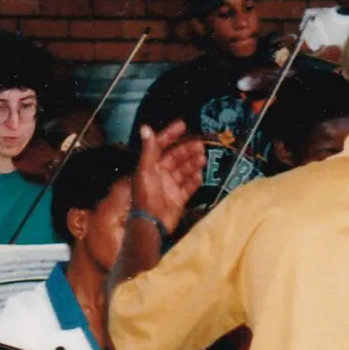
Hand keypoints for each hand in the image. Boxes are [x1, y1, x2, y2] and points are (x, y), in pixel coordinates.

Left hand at [132, 121, 204, 235]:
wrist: (152, 224)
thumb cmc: (146, 197)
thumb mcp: (146, 170)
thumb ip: (149, 149)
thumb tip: (146, 128)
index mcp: (150, 166)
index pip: (161, 145)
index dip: (170, 134)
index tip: (182, 125)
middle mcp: (160, 175)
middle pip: (176, 157)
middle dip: (187, 150)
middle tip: (200, 145)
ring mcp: (169, 187)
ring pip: (184, 171)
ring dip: (193, 163)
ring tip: (202, 159)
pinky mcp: (178, 199)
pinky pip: (188, 187)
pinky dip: (194, 181)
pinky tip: (200, 175)